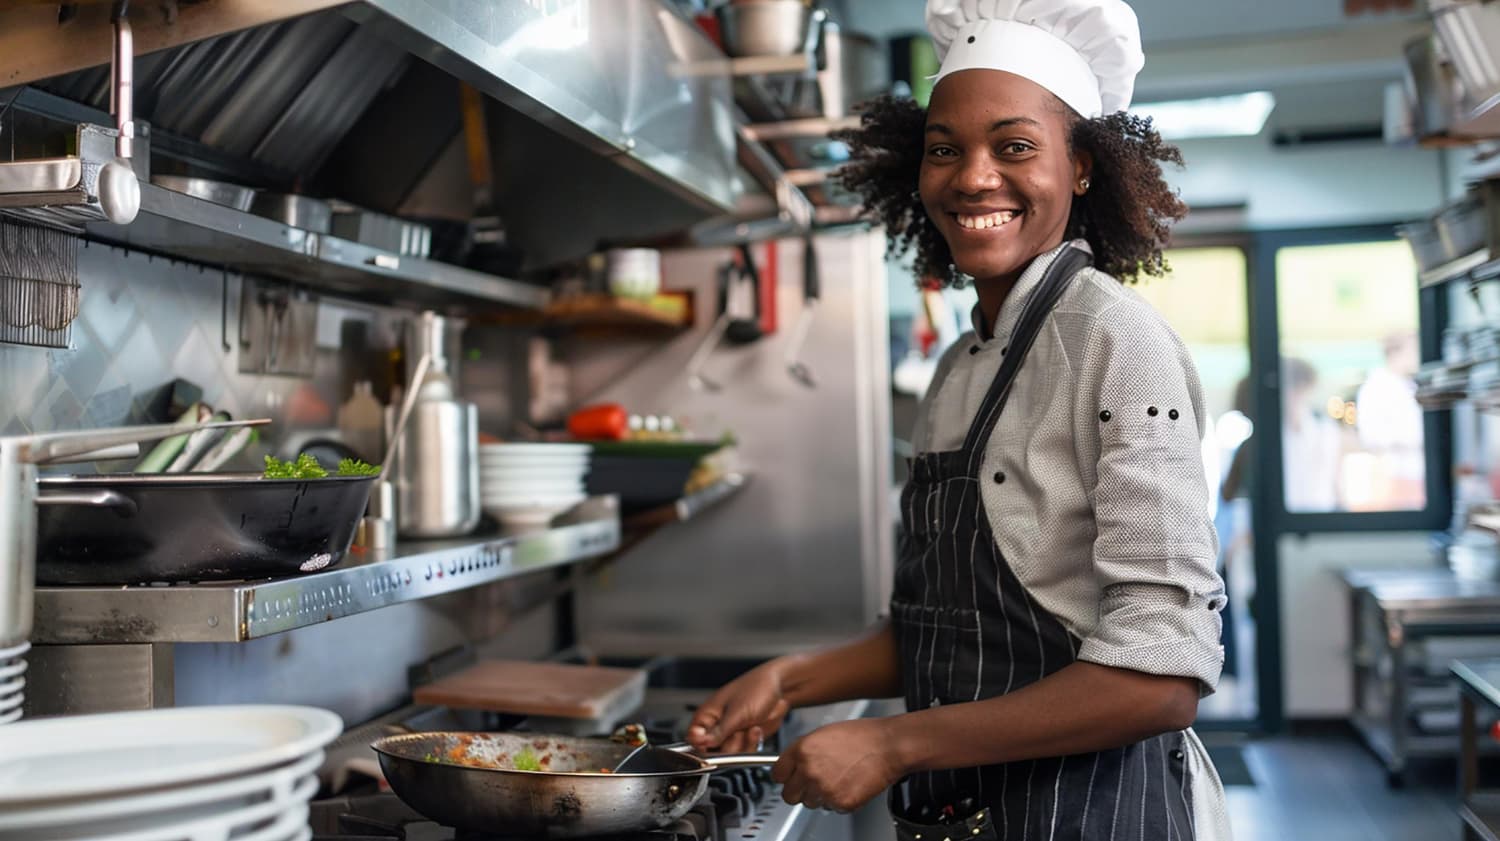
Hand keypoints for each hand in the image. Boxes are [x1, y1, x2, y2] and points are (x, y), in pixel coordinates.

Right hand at [687, 661, 790, 753]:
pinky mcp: (744, 738)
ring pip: (730, 754)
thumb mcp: (736, 713)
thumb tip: (700, 742)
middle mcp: (717, 725)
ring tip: (749, 726)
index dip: (702, 746)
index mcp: (707, 715)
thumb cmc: (756, 688)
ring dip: (743, 744)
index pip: (694, 738)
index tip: (714, 745)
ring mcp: (731, 732)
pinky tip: (755, 729)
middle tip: (738, 730)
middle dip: (729, 744)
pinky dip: (752, 743)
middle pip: (713, 751)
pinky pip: (744, 752)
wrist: (781, 688)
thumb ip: (718, 731)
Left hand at [772, 719, 905, 813]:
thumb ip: (803, 751)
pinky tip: (849, 785)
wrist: (888, 746)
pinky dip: (839, 801)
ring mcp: (824, 789)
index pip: (777, 774)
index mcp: (802, 750)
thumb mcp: (823, 734)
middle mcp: (809, 771)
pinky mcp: (841, 803)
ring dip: (820, 796)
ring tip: (838, 779)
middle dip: (800, 791)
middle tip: (814, 783)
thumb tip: (792, 765)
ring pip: (810, 803)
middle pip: (789, 795)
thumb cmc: (862, 737)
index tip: (790, 778)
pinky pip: (831, 808)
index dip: (785, 776)